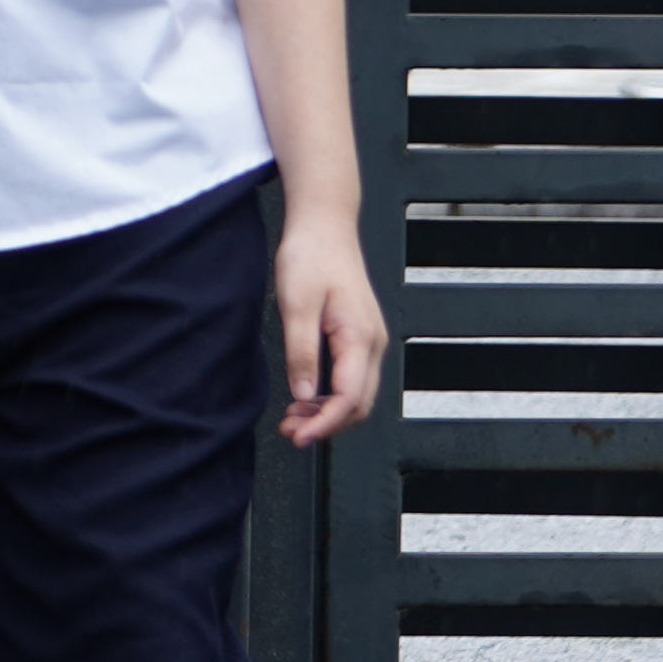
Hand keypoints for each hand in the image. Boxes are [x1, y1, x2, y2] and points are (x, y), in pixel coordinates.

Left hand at [271, 207, 386, 448]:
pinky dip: (331, 395)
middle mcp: (372, 342)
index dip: (324, 424)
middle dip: (326, 424)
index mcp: (360, 337)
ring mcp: (369, 340)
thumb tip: (303, 394)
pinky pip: (351, 378)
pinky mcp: (359, 336)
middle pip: (358, 403)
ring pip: (356, 394)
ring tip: (293, 420)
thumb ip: (301, 351)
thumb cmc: (311, 256)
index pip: (349, 398)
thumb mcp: (296, 304)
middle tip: (290, 432)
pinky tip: (306, 397)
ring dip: (328, 412)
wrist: (325, 225)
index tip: (297, 436)